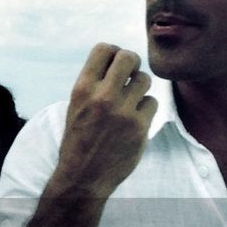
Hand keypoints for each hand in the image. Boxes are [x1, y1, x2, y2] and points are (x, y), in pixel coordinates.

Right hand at [56, 44, 155, 197]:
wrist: (83, 177)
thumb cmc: (78, 141)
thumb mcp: (75, 107)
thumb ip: (94, 84)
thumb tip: (117, 61)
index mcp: (82, 89)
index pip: (104, 49)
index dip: (113, 53)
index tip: (114, 64)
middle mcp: (102, 97)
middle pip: (129, 58)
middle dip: (132, 64)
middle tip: (129, 76)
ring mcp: (123, 112)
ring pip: (144, 80)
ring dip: (139, 88)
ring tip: (130, 101)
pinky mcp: (139, 127)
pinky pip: (151, 103)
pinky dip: (145, 109)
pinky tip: (134, 120)